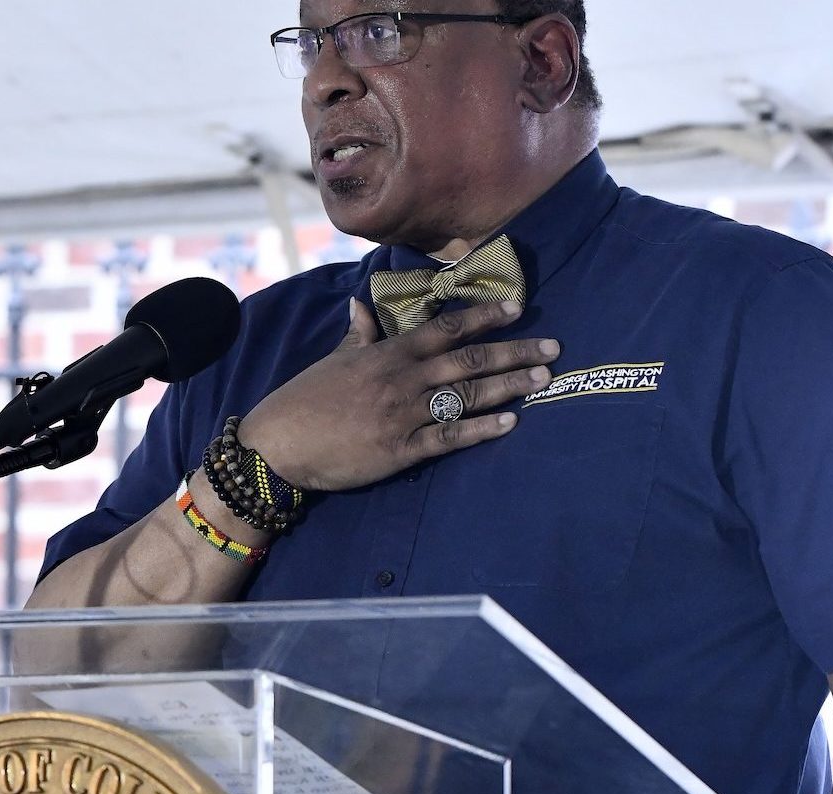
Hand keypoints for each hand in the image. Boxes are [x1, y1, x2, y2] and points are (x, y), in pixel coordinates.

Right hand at [238, 300, 559, 491]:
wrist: (279, 444)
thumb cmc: (304, 399)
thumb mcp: (333, 359)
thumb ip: (357, 334)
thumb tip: (360, 305)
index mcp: (387, 353)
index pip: (445, 328)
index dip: (483, 316)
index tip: (516, 309)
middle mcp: (402, 378)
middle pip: (469, 359)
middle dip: (514, 352)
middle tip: (552, 348)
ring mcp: (403, 414)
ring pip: (466, 395)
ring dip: (509, 386)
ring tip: (542, 379)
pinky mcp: (400, 450)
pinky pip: (449, 437)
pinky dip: (481, 430)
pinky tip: (509, 424)